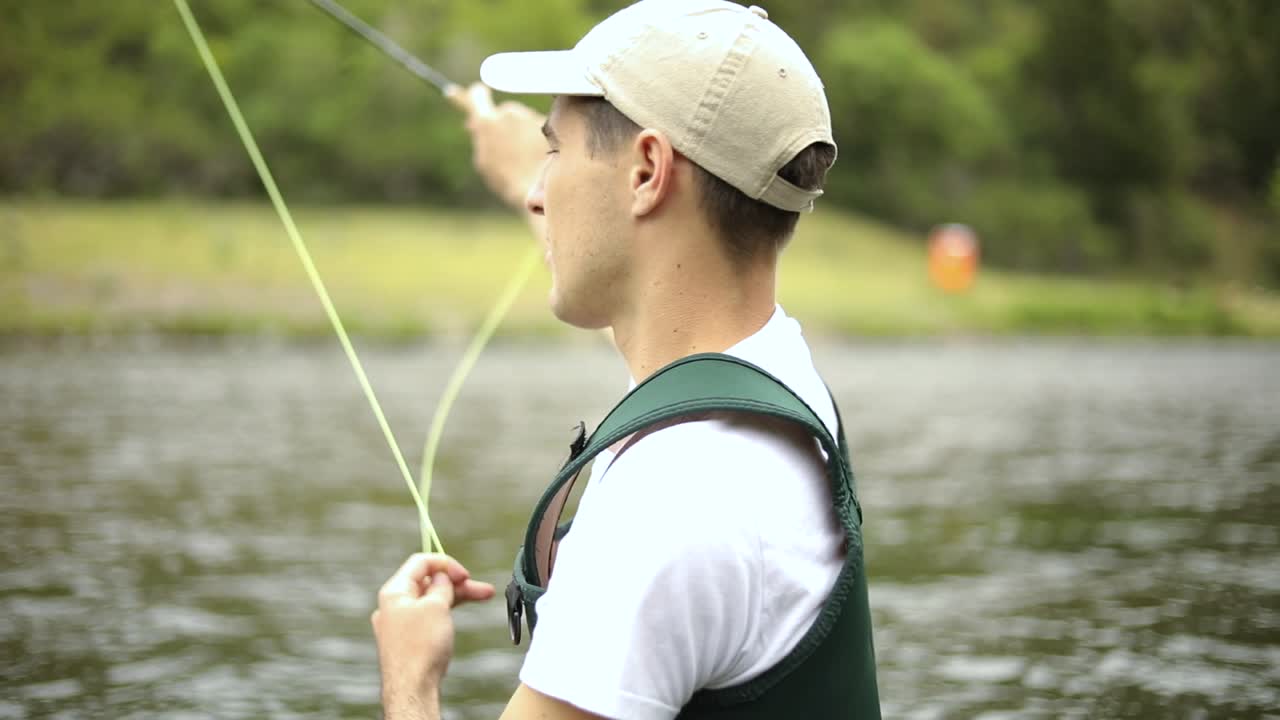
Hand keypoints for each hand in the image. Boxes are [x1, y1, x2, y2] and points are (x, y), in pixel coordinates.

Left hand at [372, 553, 495, 718]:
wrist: (412, 688)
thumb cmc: (421, 647)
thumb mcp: (436, 606)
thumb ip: (441, 585)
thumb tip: (440, 576)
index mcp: (394, 592)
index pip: (420, 563)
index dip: (445, 564)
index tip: (464, 574)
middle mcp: (393, 605)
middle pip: (428, 583)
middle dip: (456, 583)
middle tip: (481, 588)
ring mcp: (399, 623)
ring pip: (430, 601)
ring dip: (455, 597)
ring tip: (482, 596)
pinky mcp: (407, 639)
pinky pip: (427, 617)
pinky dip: (445, 612)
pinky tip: (458, 615)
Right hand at [449, 82, 548, 210]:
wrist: (537, 187)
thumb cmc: (506, 177)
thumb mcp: (484, 159)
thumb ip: (479, 136)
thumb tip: (475, 122)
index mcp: (487, 122)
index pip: (477, 96)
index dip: (476, 95)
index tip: (477, 92)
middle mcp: (508, 113)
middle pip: (503, 112)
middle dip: (502, 123)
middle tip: (504, 142)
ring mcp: (528, 116)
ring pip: (521, 119)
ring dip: (519, 130)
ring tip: (523, 155)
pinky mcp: (546, 122)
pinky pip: (537, 126)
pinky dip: (535, 137)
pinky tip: (536, 153)